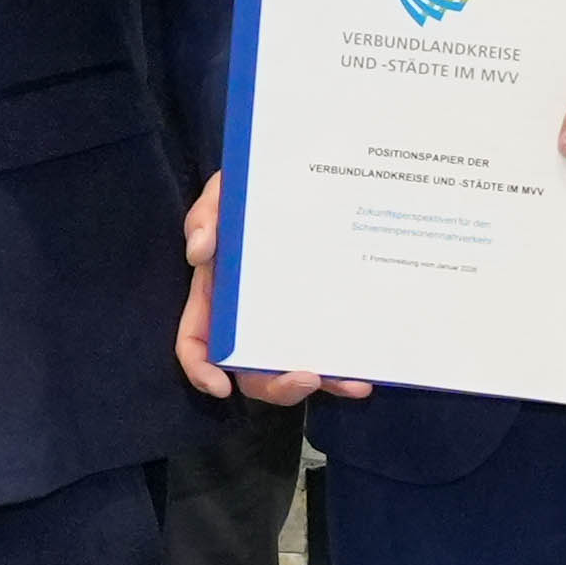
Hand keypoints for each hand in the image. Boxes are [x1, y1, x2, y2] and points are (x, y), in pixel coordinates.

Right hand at [169, 170, 351, 406]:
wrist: (299, 178)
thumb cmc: (251, 191)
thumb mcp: (223, 193)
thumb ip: (205, 216)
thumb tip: (200, 252)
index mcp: (216, 297)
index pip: (197, 343)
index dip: (202, 369)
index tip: (220, 386)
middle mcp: (249, 319)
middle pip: (250, 372)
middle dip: (276, 386)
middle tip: (307, 377)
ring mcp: (287, 320)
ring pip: (296, 369)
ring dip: (324, 382)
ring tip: (353, 383)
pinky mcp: (320, 314)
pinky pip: (330, 348)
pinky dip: (347, 364)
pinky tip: (368, 368)